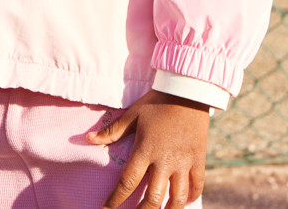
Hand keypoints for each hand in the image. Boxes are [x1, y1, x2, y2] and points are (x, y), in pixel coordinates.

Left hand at [87, 90, 210, 208]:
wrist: (187, 90)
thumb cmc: (157, 102)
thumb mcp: (133, 114)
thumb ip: (112, 131)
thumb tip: (88, 139)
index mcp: (145, 150)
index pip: (127, 182)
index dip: (115, 200)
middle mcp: (165, 161)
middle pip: (153, 199)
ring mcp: (184, 163)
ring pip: (177, 199)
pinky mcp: (199, 160)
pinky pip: (196, 187)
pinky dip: (190, 198)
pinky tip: (182, 202)